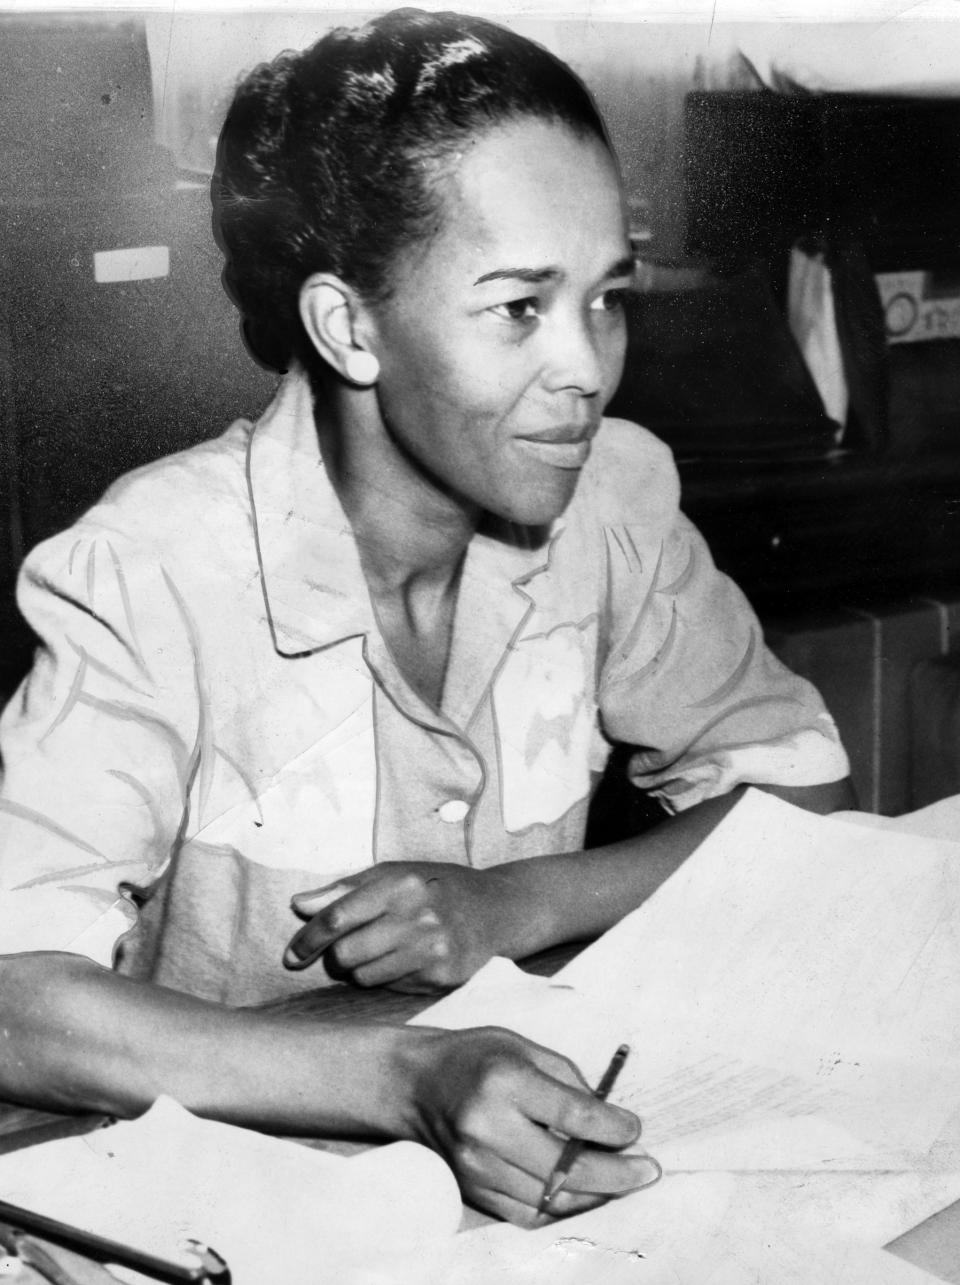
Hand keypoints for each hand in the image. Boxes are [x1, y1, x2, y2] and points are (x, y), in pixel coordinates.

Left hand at [284, 862, 529, 990]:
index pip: (337, 917)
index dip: (308, 939)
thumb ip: (344, 890)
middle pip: (345, 955)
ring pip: (364, 977)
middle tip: (349, 948)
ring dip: (361, 969)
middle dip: (337, 956)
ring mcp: (432, 950)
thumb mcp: (394, 874)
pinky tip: (406, 960)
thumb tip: (298, 904)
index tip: (292, 955)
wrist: (497, 910)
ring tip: (382, 951)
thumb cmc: (437, 887)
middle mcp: (418, 916)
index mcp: (401, 884)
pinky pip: (390, 988)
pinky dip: (387, 978)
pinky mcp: (442, 977)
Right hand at [408, 1026, 660, 1224]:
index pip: (574, 1116)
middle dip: (618, 1173)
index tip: (635, 1130)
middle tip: (648, 1170)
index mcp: (504, 1082)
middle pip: (568, 1168)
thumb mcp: (523, 1048)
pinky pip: (529, 1214)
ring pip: (553, 1198)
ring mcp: (477, 1167)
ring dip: (596, 1194)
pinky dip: (563, 1208)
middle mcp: (488, 1129)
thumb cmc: (475, 1058)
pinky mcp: (472, 1191)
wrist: (414, 1084)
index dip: (615, 1129)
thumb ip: (569, 1082)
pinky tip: (585, 1193)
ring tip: (623, 1182)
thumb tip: (611, 1122)